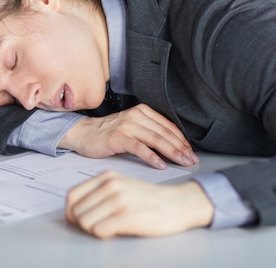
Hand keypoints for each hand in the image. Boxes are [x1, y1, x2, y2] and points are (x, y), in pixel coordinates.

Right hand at [59, 104, 198, 169]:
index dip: (182, 140)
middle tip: (192, 160)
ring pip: (156, 140)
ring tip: (182, 162)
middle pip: (165, 133)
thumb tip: (173, 146)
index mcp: (142, 111)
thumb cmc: (108, 134)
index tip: (191, 152)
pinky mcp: (118, 137)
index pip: (168, 126)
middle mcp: (136, 116)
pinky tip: (161, 165)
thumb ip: (150, 132)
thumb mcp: (132, 127)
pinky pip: (139, 148)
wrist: (83, 134)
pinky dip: (152, 157)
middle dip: (181, 148)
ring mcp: (127, 126)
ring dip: (172, 153)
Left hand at [66, 171, 213, 238]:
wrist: (178, 203)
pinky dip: (104, 235)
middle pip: (76, 212)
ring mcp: (119, 200)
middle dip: (83, 223)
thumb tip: (75, 209)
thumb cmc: (150, 199)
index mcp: (107, 177)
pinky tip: (116, 231)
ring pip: (85, 222)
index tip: (81, 219)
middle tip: (98, 225)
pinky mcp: (127, 216)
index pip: (72, 196)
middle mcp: (111, 185)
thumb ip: (100, 192)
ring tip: (109, 227)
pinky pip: (99, 231)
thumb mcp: (122, 186)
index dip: (72, 212)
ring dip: (94, 230)